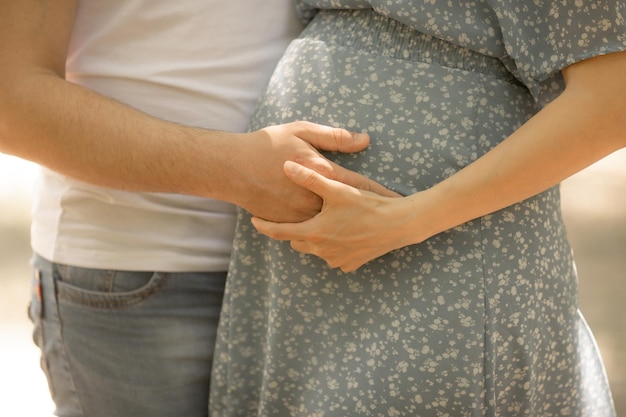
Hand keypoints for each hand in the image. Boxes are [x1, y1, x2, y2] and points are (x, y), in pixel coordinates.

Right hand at [233, 121, 398, 222]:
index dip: (379, 191)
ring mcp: (299, 213)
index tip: (398, 199)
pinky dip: (324, 234)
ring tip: (368, 233)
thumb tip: (364, 140)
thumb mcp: (301, 130)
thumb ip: (334, 137)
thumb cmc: (267, 145)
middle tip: (389, 220)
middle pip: (348, 210)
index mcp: (321, 172)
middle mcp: (314, 198)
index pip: (359, 184)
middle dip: (369, 215)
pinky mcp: (286, 222)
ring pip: (330, 225)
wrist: (232, 167)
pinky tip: (336, 237)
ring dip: (349, 229)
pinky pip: (309, 232)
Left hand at [251, 161, 412, 271]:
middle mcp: (322, 250)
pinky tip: (341, 232)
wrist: (399, 224)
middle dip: (294, 230)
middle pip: (297, 241)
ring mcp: (337, 260)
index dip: (264, 226)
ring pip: (315, 249)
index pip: (280, 232)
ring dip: (314, 238)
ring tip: (320, 221)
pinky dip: (332, 246)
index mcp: (315, 232)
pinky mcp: (351, 264)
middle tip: (295, 215)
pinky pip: (333, 256)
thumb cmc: (368, 204)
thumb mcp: (337, 188)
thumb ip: (309, 177)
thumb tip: (286, 165)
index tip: (253, 220)